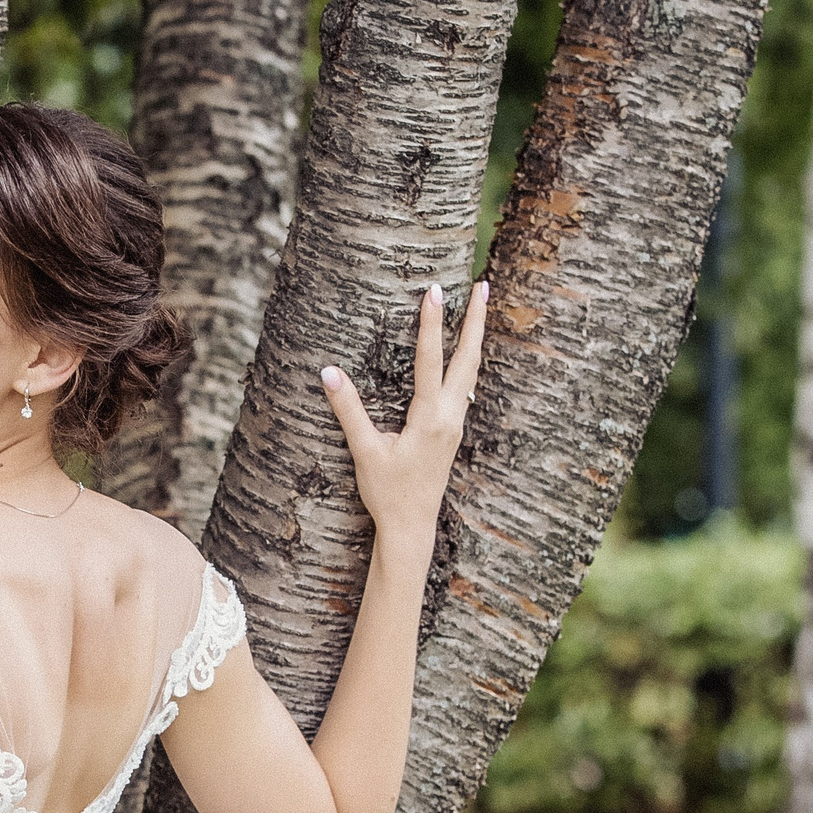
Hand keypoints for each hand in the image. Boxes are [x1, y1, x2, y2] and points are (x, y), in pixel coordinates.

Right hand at [323, 279, 487, 551]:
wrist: (412, 526)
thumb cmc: (388, 492)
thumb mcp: (365, 451)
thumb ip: (348, 410)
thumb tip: (328, 372)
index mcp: (429, 419)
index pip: (430, 360)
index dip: (432, 324)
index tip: (436, 291)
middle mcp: (449, 418)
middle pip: (468, 359)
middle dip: (476, 321)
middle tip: (484, 285)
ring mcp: (454, 425)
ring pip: (471, 372)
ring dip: (475, 339)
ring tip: (480, 309)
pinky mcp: (452, 433)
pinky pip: (464, 387)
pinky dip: (468, 362)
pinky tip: (466, 355)